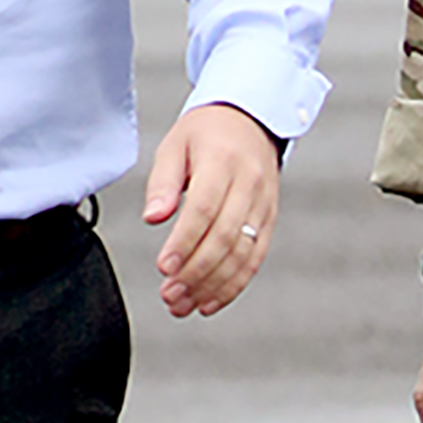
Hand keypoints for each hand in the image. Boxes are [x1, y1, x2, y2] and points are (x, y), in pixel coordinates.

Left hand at [142, 101, 280, 316]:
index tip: (164, 267)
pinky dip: (234, 284)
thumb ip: (162, 182)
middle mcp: (249, 183)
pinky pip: (255, 257)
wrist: (252, 118)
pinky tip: (210, 301)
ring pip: (242, 253)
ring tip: (183, 305)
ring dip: (212, 285)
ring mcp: (263, 203)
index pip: (204, 208)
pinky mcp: (269, 218)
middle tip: (169, 295)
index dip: (185, 241)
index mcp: (223, 161)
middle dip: (196, 272)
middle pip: (225, 236)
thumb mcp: (175, 145)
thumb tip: (153, 218)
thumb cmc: (205, 133)